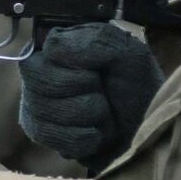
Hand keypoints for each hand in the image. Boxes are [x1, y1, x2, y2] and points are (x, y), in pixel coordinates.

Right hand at [18, 22, 162, 170]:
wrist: (146, 125)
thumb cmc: (136, 84)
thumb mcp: (128, 52)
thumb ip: (95, 41)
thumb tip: (51, 49)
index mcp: (56, 45)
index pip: (50, 50)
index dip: (82, 67)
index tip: (100, 70)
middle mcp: (37, 71)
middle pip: (44, 84)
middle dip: (87, 94)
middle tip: (103, 93)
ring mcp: (34, 102)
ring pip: (50, 112)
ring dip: (90, 116)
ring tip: (102, 113)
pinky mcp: (40, 133)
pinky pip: (55, 137)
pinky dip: (86, 138)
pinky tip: (94, 132)